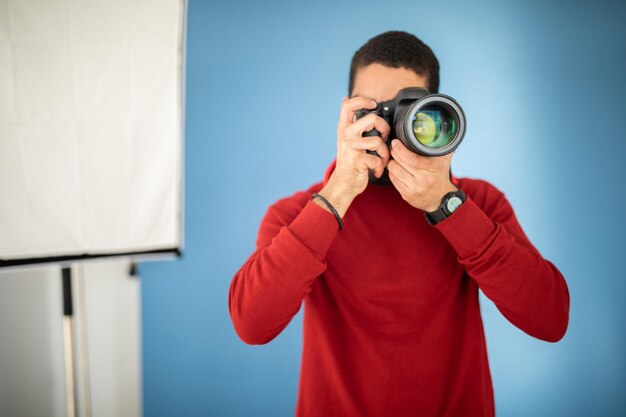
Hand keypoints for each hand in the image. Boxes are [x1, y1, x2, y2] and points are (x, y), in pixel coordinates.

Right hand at [316, 96, 390, 216]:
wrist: (344, 183)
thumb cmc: (350, 161)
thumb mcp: (346, 138)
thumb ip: (349, 120)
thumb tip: (345, 98)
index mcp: (344, 128)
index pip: (349, 105)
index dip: (363, 101)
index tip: (373, 105)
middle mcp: (346, 135)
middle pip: (372, 119)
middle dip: (384, 129)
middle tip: (383, 138)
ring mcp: (351, 147)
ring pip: (378, 141)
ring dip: (384, 153)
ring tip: (381, 159)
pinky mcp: (357, 160)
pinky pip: (378, 159)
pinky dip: (380, 167)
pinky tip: (375, 170)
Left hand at [387, 139, 457, 211]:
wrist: (440, 198)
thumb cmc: (440, 175)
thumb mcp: (444, 160)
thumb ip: (442, 145)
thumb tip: (441, 130)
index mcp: (433, 169)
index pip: (412, 159)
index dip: (400, 150)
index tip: (396, 143)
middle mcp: (423, 180)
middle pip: (400, 163)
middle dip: (394, 153)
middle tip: (394, 148)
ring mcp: (414, 189)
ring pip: (394, 171)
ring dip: (391, 162)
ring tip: (394, 158)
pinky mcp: (406, 195)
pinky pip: (393, 180)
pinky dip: (392, 172)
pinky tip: (396, 168)